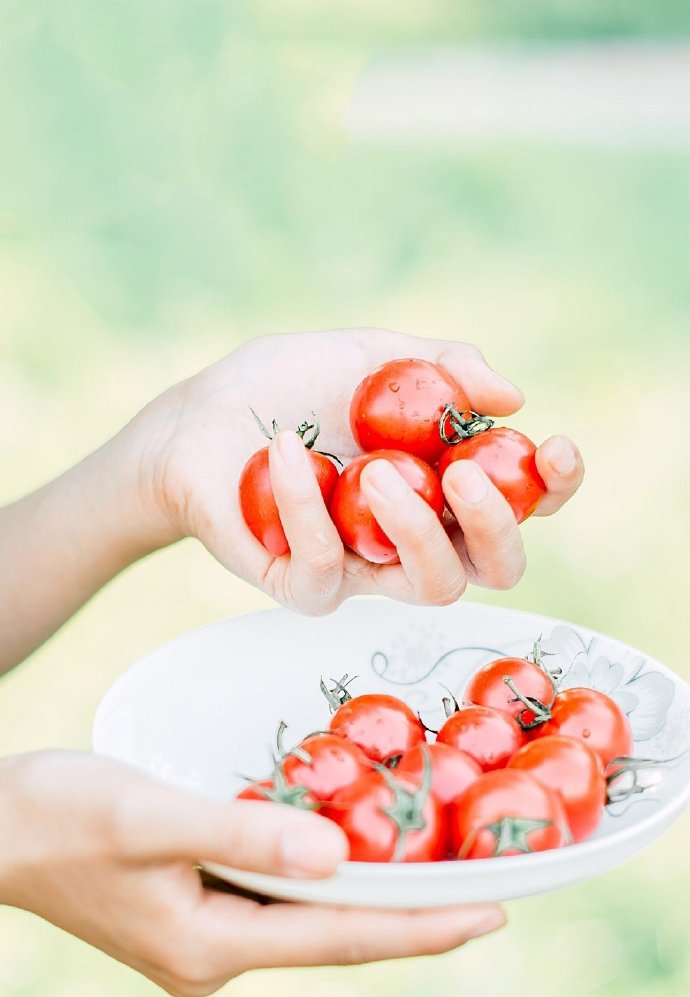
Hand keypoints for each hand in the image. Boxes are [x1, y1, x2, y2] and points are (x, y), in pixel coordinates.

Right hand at [0, 752, 504, 996]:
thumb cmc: (59, 815)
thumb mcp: (149, 816)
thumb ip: (243, 833)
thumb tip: (339, 858)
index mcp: (210, 944)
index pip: (340, 938)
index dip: (423, 927)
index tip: (494, 914)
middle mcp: (215, 954)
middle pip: (335, 933)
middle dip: (413, 913)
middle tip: (490, 884)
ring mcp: (205, 934)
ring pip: (308, 914)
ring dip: (371, 891)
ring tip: (442, 865)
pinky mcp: (194, 909)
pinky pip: (278, 896)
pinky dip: (324, 873)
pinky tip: (355, 848)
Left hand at [131, 327, 583, 613]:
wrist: (195, 419)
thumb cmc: (284, 387)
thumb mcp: (367, 354)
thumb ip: (440, 364)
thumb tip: (513, 395)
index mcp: (446, 483)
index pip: (526, 502)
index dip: (556, 486)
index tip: (554, 446)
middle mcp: (418, 534)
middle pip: (497, 566)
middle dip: (496, 524)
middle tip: (462, 473)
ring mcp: (365, 567)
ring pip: (432, 586)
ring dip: (417, 528)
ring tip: (378, 468)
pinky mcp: (305, 585)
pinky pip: (327, 568)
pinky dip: (309, 505)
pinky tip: (287, 448)